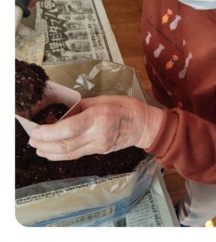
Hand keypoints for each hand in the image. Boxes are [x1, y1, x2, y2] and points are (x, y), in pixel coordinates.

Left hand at [28, 96, 164, 159]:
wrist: (142, 124)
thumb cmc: (123, 106)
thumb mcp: (101, 100)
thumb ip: (80, 108)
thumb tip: (59, 115)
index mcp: (97, 116)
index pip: (68, 128)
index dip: (48, 133)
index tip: (36, 131)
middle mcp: (97, 134)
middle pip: (65, 145)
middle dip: (44, 144)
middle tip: (32, 139)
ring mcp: (98, 145)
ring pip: (68, 153)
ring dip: (49, 152)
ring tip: (38, 147)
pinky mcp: (98, 152)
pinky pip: (76, 155)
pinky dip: (60, 155)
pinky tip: (51, 152)